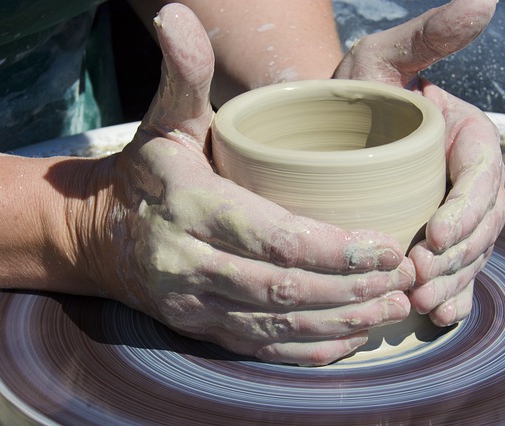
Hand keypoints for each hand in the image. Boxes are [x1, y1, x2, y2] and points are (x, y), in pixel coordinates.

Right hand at [84, 4, 412, 365]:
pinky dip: (308, 349)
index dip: (333, 248)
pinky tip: (349, 340)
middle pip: (283, 288)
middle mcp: (190, 263)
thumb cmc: (149, 171)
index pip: (272, 236)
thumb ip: (181, 74)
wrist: (99, 234)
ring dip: (341, 321)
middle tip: (404, 278)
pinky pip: (259, 348)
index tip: (386, 244)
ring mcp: (194, 303)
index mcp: (190, 206)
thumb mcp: (165, 119)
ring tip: (392, 307)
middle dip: (350, 288)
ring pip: (277, 325)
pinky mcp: (201, 328)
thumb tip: (178, 14)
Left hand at [333, 0, 504, 325]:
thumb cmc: (353, 92)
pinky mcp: (433, 240)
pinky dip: (450, 296)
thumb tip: (485, 2)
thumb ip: (428, 36)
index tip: (435, 236)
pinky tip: (435, 316)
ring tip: (420, 301)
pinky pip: (453, 272)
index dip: (466, 210)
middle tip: (417, 278)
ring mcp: (452, 213)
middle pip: (480, 225)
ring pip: (468, 255)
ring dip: (450, 282)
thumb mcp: (384, 58)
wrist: (325, 129)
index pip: (481, 177)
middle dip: (456, 257)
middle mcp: (466, 181)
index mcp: (465, 139)